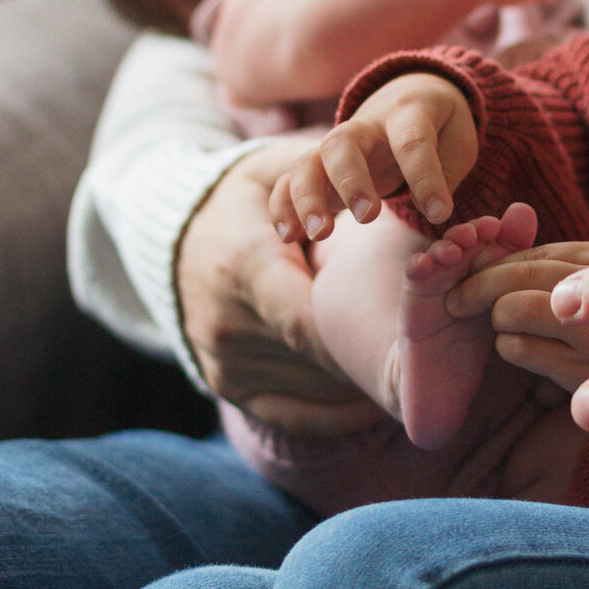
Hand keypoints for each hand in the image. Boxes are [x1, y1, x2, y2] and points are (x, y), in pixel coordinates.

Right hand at [175, 140, 383, 434]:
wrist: (166, 236)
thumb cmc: (240, 200)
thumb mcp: (273, 173)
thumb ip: (322, 177)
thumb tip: (387, 173)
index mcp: (245, 268)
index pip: (308, 321)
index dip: (359, 335)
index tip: (407, 335)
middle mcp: (227, 323)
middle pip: (317, 361)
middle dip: (371, 359)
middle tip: (423, 359)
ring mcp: (224, 360)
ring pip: (312, 389)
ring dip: (360, 383)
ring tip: (407, 373)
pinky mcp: (224, 385)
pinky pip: (289, 415)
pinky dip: (334, 413)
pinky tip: (371, 399)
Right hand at [269, 72, 476, 241]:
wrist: (411, 96)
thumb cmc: (440, 126)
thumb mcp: (458, 140)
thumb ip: (447, 171)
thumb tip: (432, 208)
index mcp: (407, 112)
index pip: (412, 140)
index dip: (426, 178)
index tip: (440, 213)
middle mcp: (365, 126)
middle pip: (343, 143)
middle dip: (350, 180)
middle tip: (368, 218)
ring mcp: (336, 145)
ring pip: (308, 161)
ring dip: (308, 198)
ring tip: (320, 234)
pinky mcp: (319, 165)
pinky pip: (289, 179)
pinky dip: (283, 206)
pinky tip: (288, 236)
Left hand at [446, 240, 588, 390]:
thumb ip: (565, 263)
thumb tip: (502, 231)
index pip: (535, 252)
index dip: (494, 261)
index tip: (472, 272)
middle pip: (519, 274)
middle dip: (477, 284)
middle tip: (455, 299)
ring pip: (513, 308)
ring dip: (496, 318)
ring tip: (503, 327)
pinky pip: (521, 350)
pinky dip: (508, 348)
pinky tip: (521, 352)